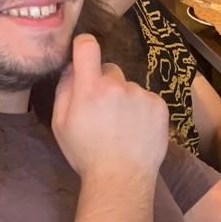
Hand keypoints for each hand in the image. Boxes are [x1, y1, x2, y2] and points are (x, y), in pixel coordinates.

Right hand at [52, 35, 169, 178]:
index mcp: (89, 89)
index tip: (83, 50)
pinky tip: (136, 129)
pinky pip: (146, 98)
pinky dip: (141, 109)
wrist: (122, 177)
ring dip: (125, 99)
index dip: (84, 45)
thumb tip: (71, 67)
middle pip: (110, 70)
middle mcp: (117, 86)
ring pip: (129, 87)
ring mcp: (141, 94)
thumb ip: (64, 90)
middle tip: (102, 110)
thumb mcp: (61, 123)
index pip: (87, 47)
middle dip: (104, 84)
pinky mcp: (159, 104)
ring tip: (122, 126)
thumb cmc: (85, 152)